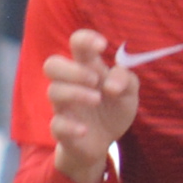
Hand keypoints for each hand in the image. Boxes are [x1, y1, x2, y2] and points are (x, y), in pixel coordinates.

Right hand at [42, 26, 139, 182]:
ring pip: (54, 91)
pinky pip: (56, 124)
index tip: (102, 45)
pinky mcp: (61, 129)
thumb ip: (126, 80)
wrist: (103, 142)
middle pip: (52, 65)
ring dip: (76, 93)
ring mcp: (63, 106)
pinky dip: (70, 126)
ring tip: (97, 99)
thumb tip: (111, 85)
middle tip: (95, 79)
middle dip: (72, 69)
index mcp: (87, 68)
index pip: (77, 44)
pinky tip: (85, 129)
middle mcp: (70, 84)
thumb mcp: (129, 93)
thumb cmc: (113, 109)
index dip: (85, 39)